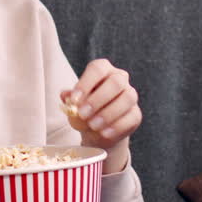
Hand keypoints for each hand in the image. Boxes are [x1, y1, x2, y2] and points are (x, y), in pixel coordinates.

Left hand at [61, 58, 141, 173]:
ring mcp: (130, 95)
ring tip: (92, 125)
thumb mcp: (74, 103)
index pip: (97, 69)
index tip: (74, 99)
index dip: (86, 83)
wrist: (98, 131)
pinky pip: (131, 117)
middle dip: (98, 99)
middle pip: (115, 82)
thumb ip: (71, 98)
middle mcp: (120, 78)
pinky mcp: (136, 114)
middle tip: (82, 114)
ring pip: (127, 98)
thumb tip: (66, 95)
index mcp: (103, 70)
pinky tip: (104, 133)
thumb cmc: (84, 110)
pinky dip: (117, 126)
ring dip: (108, 113)